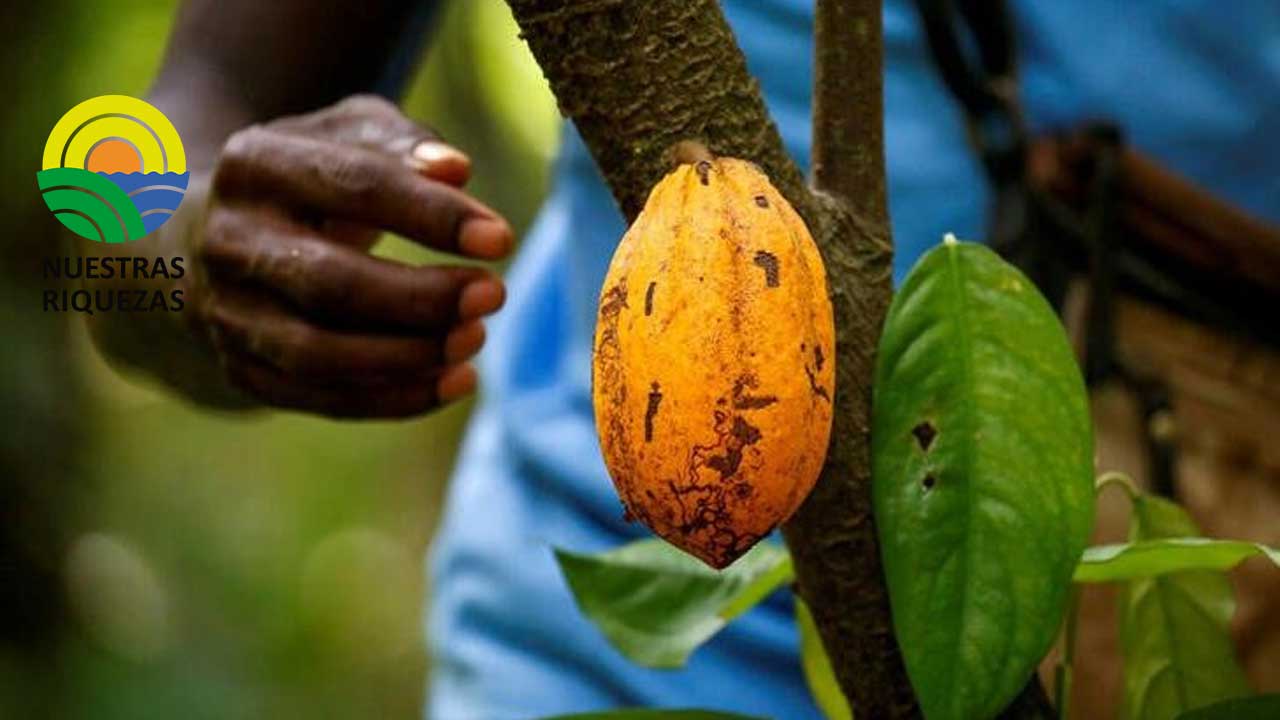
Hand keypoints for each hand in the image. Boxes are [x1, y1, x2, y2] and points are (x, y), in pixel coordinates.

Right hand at [185, 95, 511, 417]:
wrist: (202, 233)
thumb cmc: (307, 176)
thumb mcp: (345, 135)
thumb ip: (400, 143)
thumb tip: (456, 170)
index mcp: (255, 165)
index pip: (354, 187)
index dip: (432, 216)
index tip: (501, 239)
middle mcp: (228, 241)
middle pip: (331, 284)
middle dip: (423, 297)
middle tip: (494, 294)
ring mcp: (226, 313)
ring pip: (318, 354)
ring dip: (409, 355)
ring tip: (476, 338)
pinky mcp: (240, 369)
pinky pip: (319, 398)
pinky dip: (394, 398)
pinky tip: (456, 381)